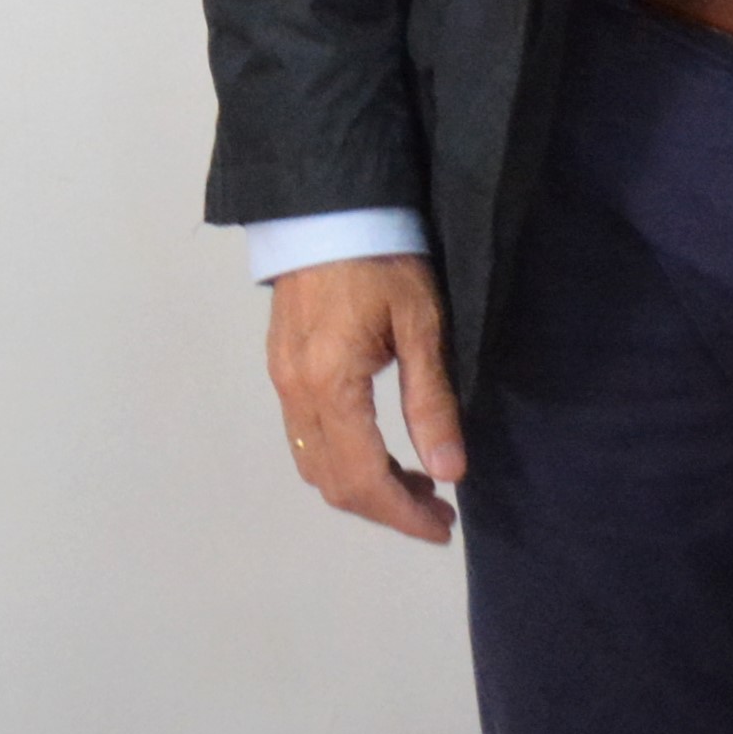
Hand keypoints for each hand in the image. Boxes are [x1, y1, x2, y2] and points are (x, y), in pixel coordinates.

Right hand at [267, 253, 460, 543]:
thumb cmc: (381, 259)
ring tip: (416, 482)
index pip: (362, 480)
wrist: (327, 205)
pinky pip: (305, 437)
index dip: (403, 516)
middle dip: (386, 509)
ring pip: (314, 465)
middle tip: (438, 511)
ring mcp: (282, 379)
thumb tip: (450, 473)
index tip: (443, 528)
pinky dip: (343, 458)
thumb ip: (431, 402)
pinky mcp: (282, 366)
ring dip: (363, 486)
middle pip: (333, 483)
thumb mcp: (421, 327)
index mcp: (330, 385)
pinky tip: (381, 446)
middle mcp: (295, 391)